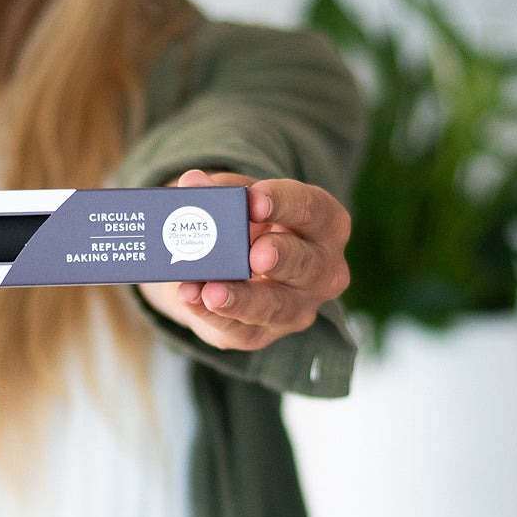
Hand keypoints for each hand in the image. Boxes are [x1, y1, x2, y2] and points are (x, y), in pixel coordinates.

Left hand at [138, 169, 350, 351]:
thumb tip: (192, 182)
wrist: (232, 267)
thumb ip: (218, 190)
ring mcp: (298, 308)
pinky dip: (212, 315)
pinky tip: (191, 298)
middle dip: (281, 258)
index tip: (253, 200)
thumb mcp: (237, 200)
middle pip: (308, 264)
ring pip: (278, 307)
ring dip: (244, 299)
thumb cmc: (248, 224)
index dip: (284, 203)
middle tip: (254, 254)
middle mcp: (323, 270)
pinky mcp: (264, 334)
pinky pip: (241, 330)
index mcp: (325, 224)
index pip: (313, 210)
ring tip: (212, 291)